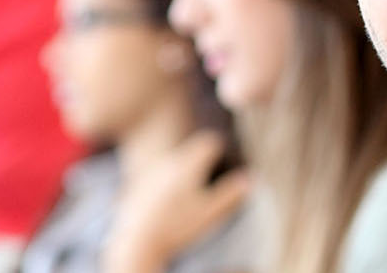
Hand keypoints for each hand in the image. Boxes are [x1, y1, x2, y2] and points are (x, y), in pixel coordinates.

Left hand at [102, 132, 250, 272]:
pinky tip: (169, 206)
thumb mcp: (211, 213)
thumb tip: (249, 179)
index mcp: (188, 166)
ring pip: (172, 165)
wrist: (138, 243)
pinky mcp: (137, 189)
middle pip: (190, 152)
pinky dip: (165, 187)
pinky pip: (156, 180)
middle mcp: (168, 164)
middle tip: (212, 178)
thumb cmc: (178, 227)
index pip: (209, 143)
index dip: (220, 150)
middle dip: (202, 161)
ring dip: (183, 173)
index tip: (225, 162)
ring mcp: (150, 176)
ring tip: (190, 195)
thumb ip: (231, 194)